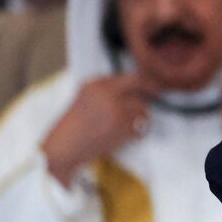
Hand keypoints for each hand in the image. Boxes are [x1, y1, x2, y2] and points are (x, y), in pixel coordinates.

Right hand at [41, 73, 155, 185]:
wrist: (66, 146)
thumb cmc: (75, 125)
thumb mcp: (86, 98)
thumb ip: (107, 90)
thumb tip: (137, 87)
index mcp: (96, 84)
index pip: (129, 76)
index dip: (143, 82)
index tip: (149, 87)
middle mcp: (107, 93)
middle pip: (140, 84)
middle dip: (151, 90)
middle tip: (155, 96)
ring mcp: (116, 109)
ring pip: (143, 107)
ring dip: (141, 116)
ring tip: (127, 124)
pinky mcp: (122, 126)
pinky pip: (141, 126)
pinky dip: (137, 131)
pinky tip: (123, 135)